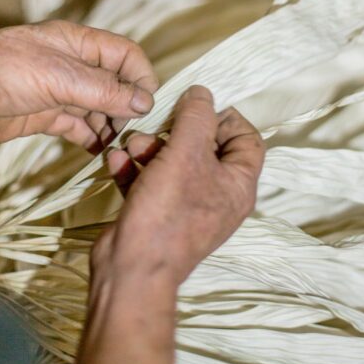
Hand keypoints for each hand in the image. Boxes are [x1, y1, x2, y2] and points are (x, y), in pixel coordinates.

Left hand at [0, 20, 157, 149]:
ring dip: (112, 126)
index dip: (141, 78)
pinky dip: (92, 138)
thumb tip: (144, 102)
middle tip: (130, 131)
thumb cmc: (0, 72)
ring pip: (101, 108)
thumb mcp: (59, 77)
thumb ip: (104, 90)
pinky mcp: (46, 116)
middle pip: (117, 84)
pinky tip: (97, 151)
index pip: (126, 55)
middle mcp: (74, 66)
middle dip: (128, 106)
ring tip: (114, 144)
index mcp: (78, 44)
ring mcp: (60, 91)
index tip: (146, 106)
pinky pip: (80, 126)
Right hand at [63, 86, 263, 363]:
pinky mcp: (158, 215)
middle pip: (205, 149)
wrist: (132, 269)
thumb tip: (202, 94)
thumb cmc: (168, 212)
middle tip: (157, 128)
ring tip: (130, 146)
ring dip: (149, 148)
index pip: (248, 140)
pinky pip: (150, 183)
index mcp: (237, 185)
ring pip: (172, 164)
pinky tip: (115, 162)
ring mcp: (186, 208)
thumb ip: (196, 118)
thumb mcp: (186, 153)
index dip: (226, 119)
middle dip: (176, 132)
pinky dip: (134, 169)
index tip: (198, 109)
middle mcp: (217, 197)